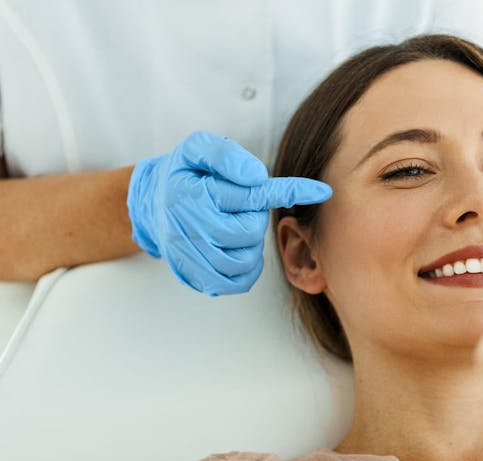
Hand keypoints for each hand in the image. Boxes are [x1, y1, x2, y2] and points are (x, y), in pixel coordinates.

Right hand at [127, 131, 331, 295]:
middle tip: (237, 208)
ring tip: (235, 226)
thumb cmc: (184, 174)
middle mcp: (190, 228)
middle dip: (252, 218)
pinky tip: (239, 251)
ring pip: (245, 259)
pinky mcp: (198, 277)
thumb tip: (256, 175)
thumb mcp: (197, 149)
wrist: (152, 204)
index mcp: (194, 194)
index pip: (250, 195)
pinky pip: (237, 281)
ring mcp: (193, 257)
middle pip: (250, 231)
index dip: (289, 192)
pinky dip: (247, 269)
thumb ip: (226, 156)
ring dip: (250, 244)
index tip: (322, 191)